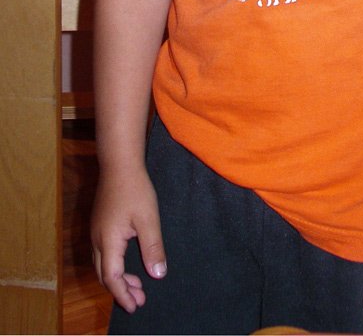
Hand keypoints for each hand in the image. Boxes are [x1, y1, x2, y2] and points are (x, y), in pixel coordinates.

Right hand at [91, 166, 166, 312]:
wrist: (119, 163)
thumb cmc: (135, 189)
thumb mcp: (148, 220)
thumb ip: (152, 248)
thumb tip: (157, 275)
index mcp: (108, 241)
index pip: (112, 278)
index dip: (123, 294)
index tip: (136, 306)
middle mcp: (97, 239)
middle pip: (104, 275)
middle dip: (121, 290)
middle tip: (140, 299)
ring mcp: (96, 231)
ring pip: (102, 265)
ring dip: (118, 277)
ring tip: (137, 284)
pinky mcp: (99, 224)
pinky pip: (103, 254)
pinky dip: (115, 265)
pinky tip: (129, 263)